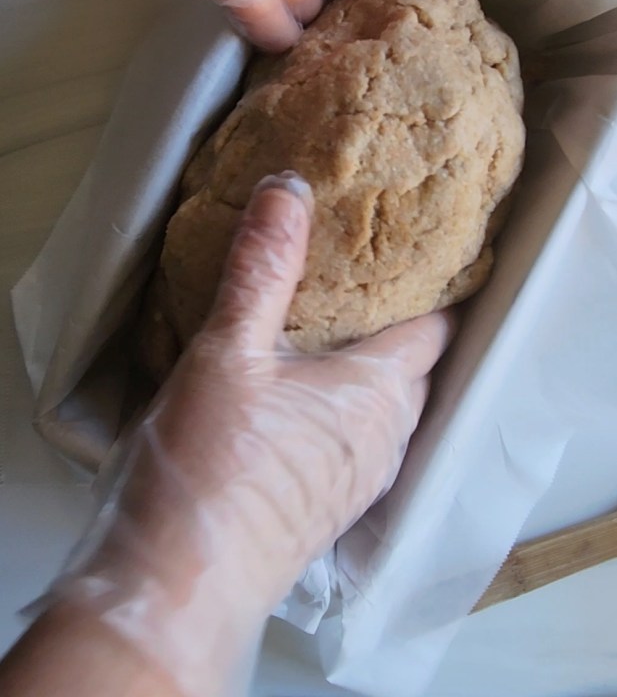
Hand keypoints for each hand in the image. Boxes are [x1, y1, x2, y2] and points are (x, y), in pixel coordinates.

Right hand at [54, 173, 453, 694]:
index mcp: (377, 393)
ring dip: (368, 366)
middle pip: (415, 365)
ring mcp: (357, 478)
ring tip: (330, 325)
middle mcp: (383, 437)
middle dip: (399, 321)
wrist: (177, 586)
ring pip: (384, 404)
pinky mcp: (326, 503)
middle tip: (365, 275)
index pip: (436, 326)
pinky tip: (297, 393)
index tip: (417, 248)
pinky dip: (341, 405)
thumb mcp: (229, 350)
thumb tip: (288, 189)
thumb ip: (262, 267)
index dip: (435, 285)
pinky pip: (354, 438)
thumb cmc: (211, 469)